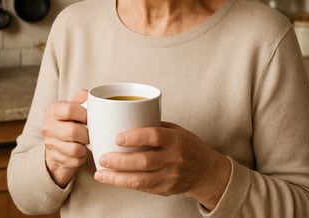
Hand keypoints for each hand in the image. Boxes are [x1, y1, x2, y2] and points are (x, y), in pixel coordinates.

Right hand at [42, 89, 88, 187]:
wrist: (59, 140)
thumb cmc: (71, 120)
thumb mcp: (75, 106)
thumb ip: (81, 98)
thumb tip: (87, 94)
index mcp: (54, 110)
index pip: (69, 110)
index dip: (84, 114)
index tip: (90, 117)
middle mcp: (48, 127)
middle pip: (72, 132)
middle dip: (87, 133)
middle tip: (92, 132)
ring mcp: (50, 144)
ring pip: (74, 149)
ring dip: (85, 146)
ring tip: (87, 141)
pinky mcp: (55, 159)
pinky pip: (75, 160)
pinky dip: (82, 157)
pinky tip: (82, 150)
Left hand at [94, 122, 230, 210]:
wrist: (207, 171)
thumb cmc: (188, 145)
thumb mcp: (176, 130)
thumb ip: (154, 127)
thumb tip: (125, 119)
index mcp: (176, 139)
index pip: (155, 136)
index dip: (135, 137)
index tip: (117, 138)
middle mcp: (174, 158)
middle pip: (144, 161)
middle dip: (120, 161)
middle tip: (102, 158)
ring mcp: (170, 176)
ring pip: (141, 180)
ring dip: (118, 177)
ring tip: (101, 173)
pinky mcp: (166, 190)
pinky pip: (143, 189)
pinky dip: (126, 184)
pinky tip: (113, 180)